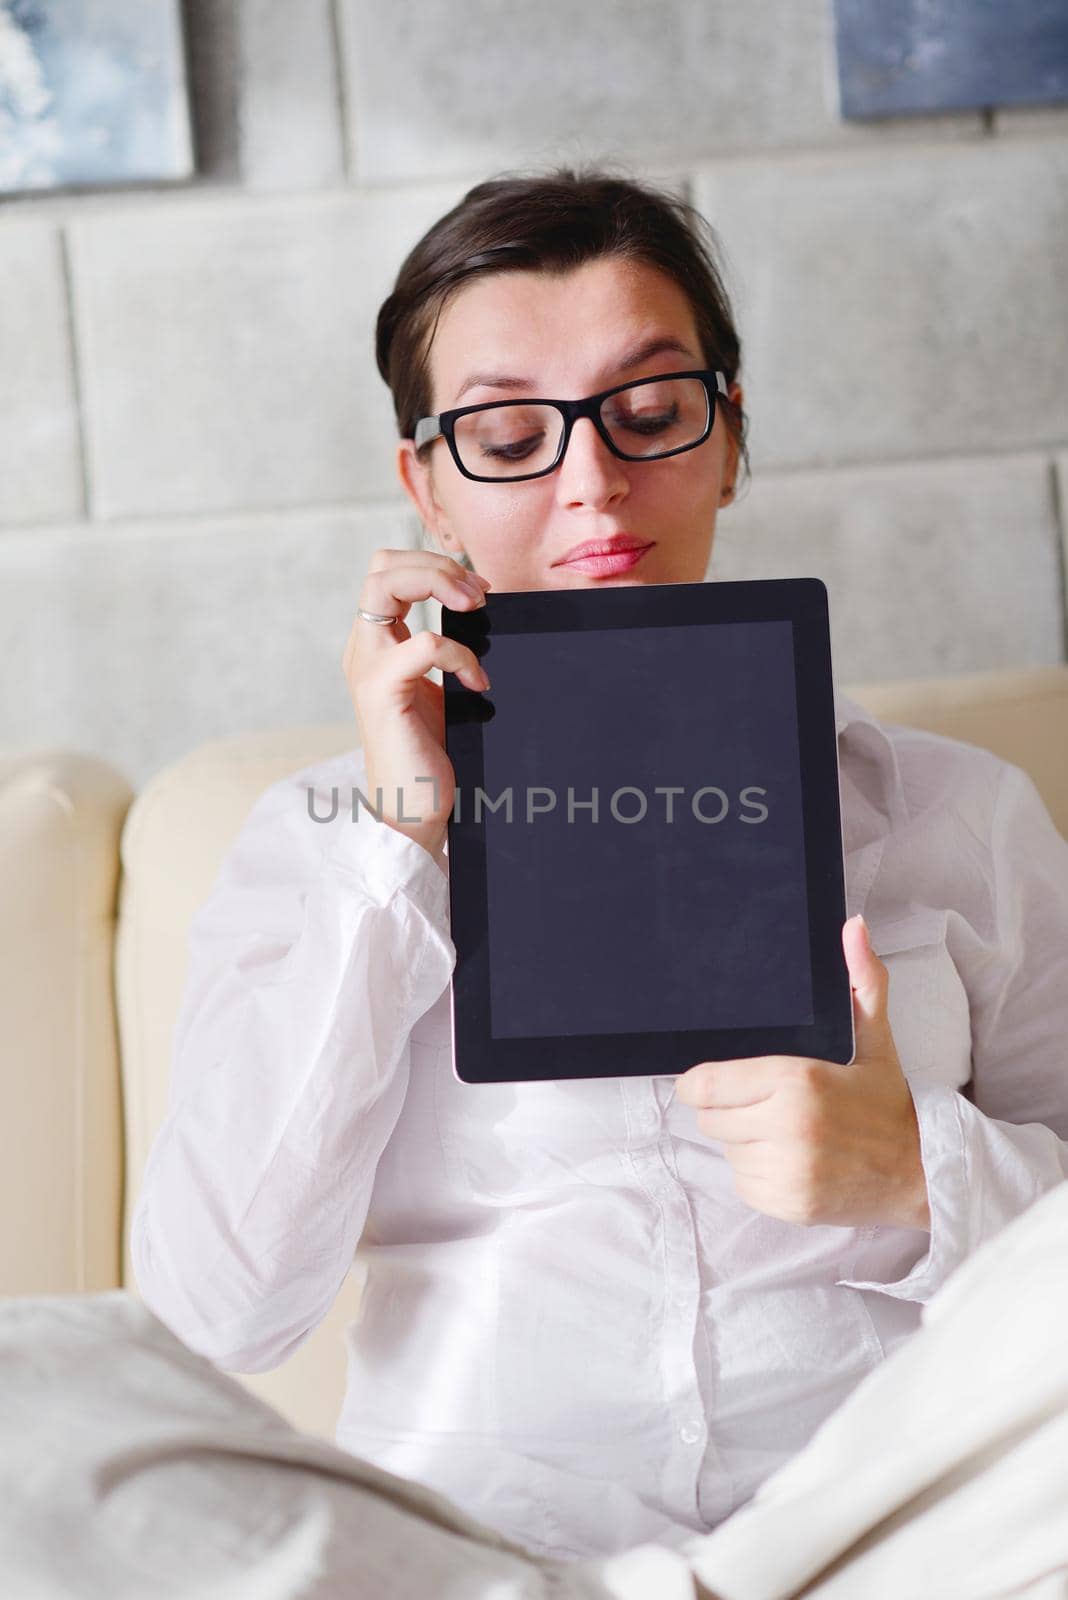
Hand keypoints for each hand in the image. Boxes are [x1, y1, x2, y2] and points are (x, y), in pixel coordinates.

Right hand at [342, 550, 491, 857]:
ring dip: (438, 583)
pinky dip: (459, 653)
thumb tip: (483, 611)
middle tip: (476, 593)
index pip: (388, 570)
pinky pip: (424, 642)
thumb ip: (445, 650)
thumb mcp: (441, 687)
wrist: (416, 808)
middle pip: (381, 564)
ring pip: (385, 583)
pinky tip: (478, 682)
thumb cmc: (432, 753)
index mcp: (376, 643)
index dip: (434, 566)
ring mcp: (368, 666)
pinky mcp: (382, 691)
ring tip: (474, 608)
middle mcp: (364, 648)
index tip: (477, 591)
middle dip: (434, 564)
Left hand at [674, 915, 930, 1230]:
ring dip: (744, 1140)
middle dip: (727, 1108)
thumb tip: (853, 926)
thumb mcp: (876, 1039)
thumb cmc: (888, 1101)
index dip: (699, 1082)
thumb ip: (861, 981)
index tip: (713, 1079)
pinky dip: (758, 1172)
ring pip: (726, 1150)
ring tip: (784, 1129)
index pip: (705, 1085)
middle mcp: (788, 1129)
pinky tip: (791, 1158)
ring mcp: (787, 1172)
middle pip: (709, 1117)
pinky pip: (744, 1183)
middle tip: (763, 1101)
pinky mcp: (787, 1205)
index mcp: (799, 1081)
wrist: (922, 1173)